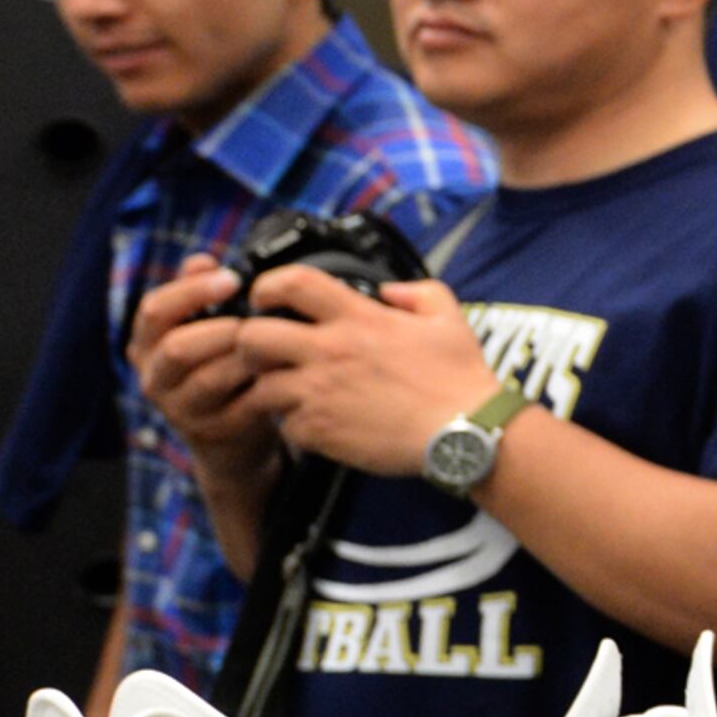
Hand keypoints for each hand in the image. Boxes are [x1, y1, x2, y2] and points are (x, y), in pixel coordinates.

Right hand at [130, 254, 281, 476]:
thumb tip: (201, 260)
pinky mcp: (216, 433)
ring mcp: (183, 411)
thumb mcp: (202, 330)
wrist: (232, 436)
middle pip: (177, 348)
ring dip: (247, 356)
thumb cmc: (219, 368)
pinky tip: (288, 368)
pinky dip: (268, 384)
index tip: (232, 278)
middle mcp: (156, 379)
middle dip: (221, 329)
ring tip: (275, 341)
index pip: (154, 311)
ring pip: (210, 379)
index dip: (192, 291)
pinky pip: (243, 406)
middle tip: (255, 319)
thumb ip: (197, 294)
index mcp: (147, 346)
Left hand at [232, 268, 504, 477]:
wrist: (465, 433)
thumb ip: (418, 293)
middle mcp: (330, 351)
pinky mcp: (319, 430)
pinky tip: (321, 424)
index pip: (292, 283)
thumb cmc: (460, 378)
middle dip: (250, 343)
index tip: (265, 298)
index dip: (267, 286)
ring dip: (273, 390)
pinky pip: (286, 426)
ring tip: (295, 395)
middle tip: (266, 353)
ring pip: (261, 386)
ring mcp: (320, 393)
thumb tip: (391, 291)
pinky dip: (298, 426)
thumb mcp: (450, 318)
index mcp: (359, 318)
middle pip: (252, 336)